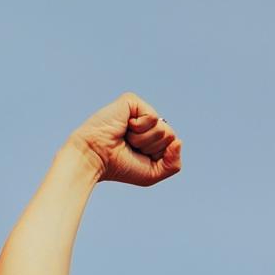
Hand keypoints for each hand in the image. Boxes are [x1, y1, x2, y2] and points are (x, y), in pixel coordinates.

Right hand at [66, 92, 181, 186]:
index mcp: (151, 136)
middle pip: (170, 135)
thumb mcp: (153, 173)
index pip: (172, 143)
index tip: (137, 155)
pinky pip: (152, 117)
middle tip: (129, 146)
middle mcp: (146, 122)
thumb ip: (174, 163)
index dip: (157, 155)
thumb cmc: (120, 167)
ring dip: (143, 139)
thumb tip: (178, 141)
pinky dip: (140, 128)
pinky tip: (124, 127)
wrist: (96, 158)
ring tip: (125, 137)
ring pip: (162, 128)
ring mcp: (139, 110)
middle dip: (151, 147)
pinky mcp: (131, 101)